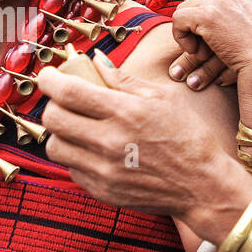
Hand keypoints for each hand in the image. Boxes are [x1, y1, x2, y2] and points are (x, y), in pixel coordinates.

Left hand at [36, 56, 236, 221]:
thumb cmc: (187, 137)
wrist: (202, 186)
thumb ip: (124, 79)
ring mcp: (103, 170)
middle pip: (52, 119)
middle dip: (53, 105)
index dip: (50, 80)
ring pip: (54, 147)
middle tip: (64, 102)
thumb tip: (95, 60)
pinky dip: (76, 157)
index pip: (68, 92)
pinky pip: (71, 169)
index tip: (49, 76)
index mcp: (125, 112)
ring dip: (60, 133)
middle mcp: (109, 142)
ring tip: (77, 128)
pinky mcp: (102, 191)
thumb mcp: (162, 98)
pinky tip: (94, 151)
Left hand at [168, 0, 251, 89]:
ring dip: (189, 32)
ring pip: (184, 9)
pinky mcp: (205, 14)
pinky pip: (178, 20)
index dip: (204, 9)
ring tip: (204, 50)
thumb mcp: (242, 20)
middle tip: (208, 43)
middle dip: (195, 21)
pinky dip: (182, 38)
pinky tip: (197, 51)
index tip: (211, 30)